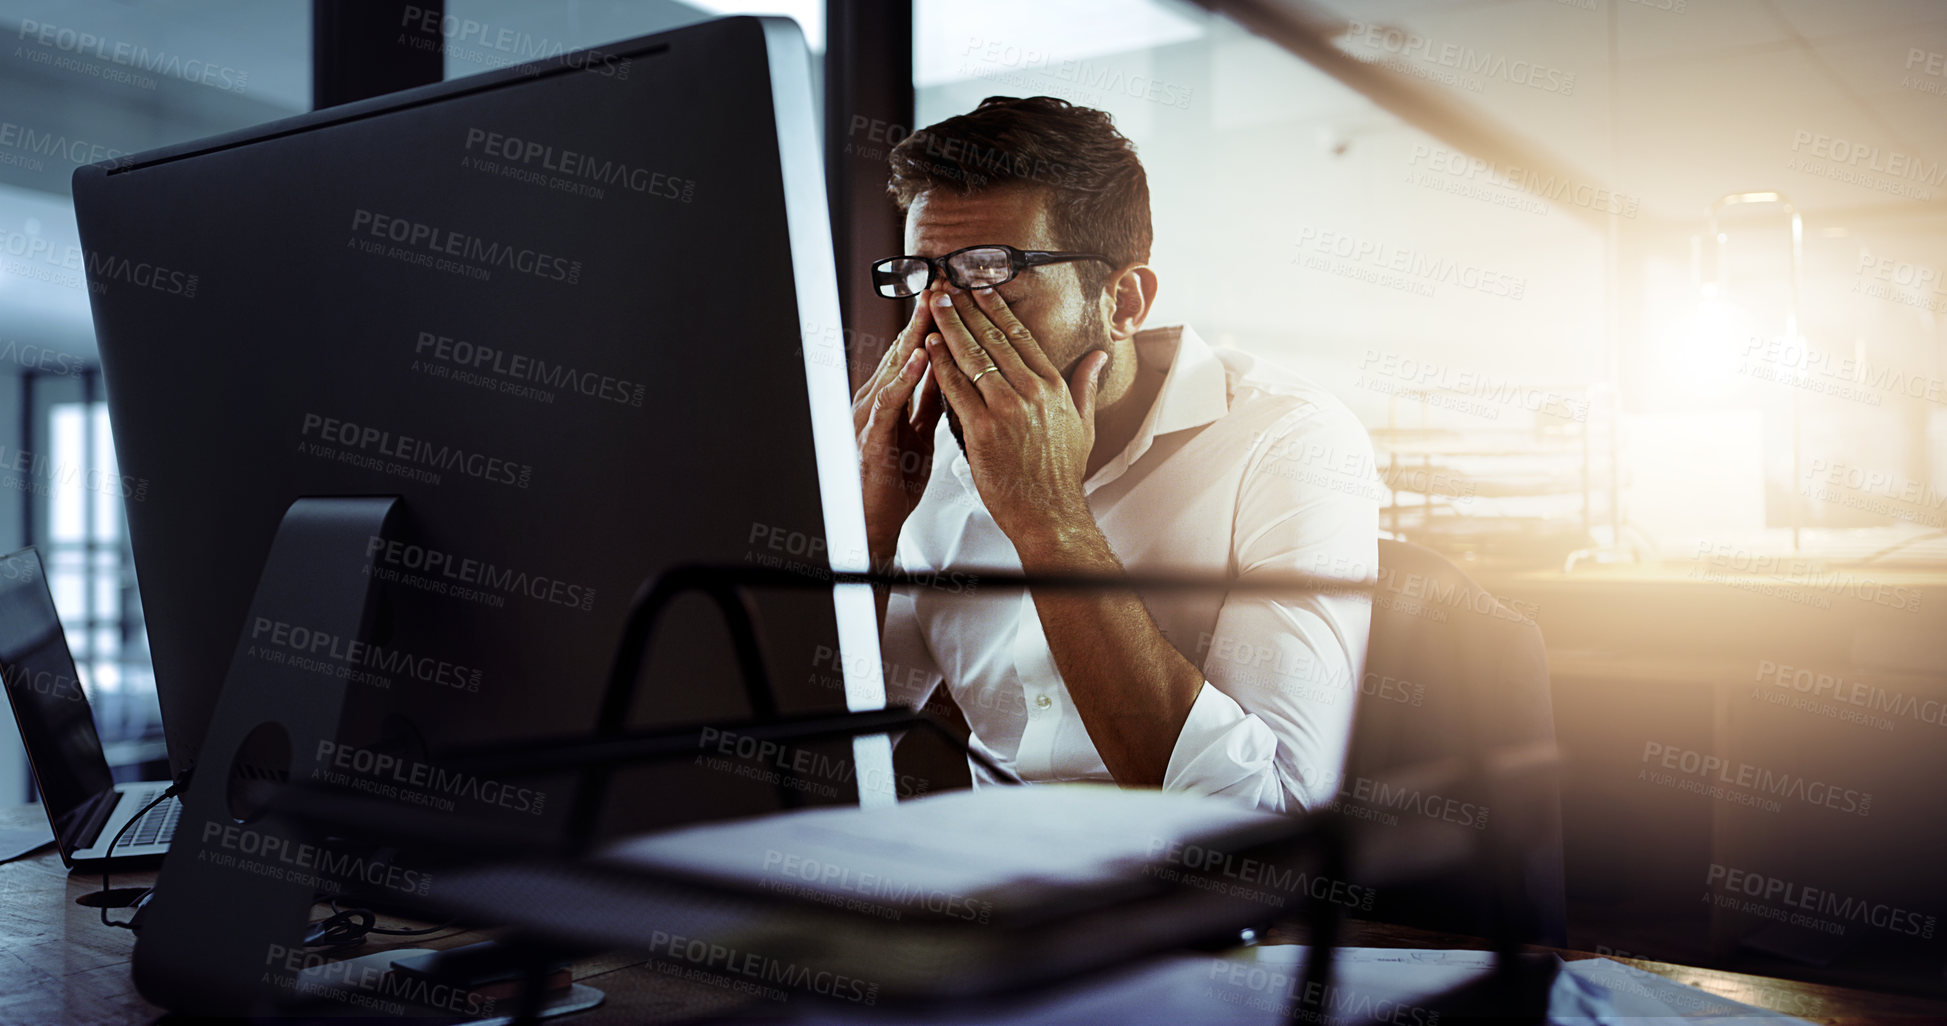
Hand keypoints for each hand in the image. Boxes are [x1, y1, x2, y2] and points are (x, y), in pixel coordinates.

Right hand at [852, 298, 945, 563]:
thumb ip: (930, 403)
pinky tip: (922, 357)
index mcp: (892, 398)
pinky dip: (906, 376)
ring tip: (933, 306)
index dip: (934, 322)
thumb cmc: (892, 480)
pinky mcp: (871, 435)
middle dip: (924, 315)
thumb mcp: (919, 434)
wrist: (872, 521)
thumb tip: (950, 375)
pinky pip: (891, 400)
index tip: (955, 293)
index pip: (915, 351)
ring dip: (915, 335)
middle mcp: (877, 399)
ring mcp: (871, 415)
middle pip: (904, 349)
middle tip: (942, 281)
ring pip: (895, 366)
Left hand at [924, 285, 1109, 548]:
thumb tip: (1099, 356)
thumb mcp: (1084, 424)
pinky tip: (931, 345)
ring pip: (974, 356)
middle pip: (994, 339)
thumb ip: (1087, 385)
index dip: (998, 310)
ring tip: (935, 304)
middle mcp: (1032, 392)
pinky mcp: (984, 429)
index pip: (1022, 337)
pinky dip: (942, 364)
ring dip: (951, 326)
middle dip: (968, 309)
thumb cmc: (1062, 475)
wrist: (1050, 512)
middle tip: (948, 286)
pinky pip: (957, 388)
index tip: (982, 289)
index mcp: (1053, 387)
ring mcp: (1007, 408)